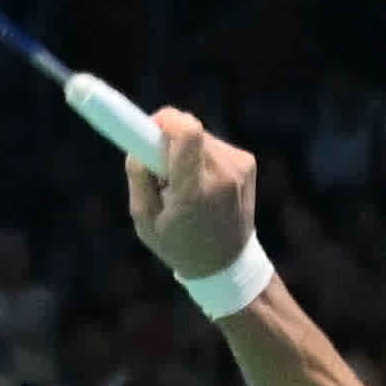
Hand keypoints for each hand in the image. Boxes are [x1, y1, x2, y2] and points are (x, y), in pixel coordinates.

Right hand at [125, 109, 262, 282]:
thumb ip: (139, 177)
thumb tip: (138, 143)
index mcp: (195, 191)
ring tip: (181, 183)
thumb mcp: (145, 219)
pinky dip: (199, 157)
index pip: (186, 133)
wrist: (226, 264)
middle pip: (189, 129)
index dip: (164, 121)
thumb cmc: (177, 244)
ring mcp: (240, 167)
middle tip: (157, 166)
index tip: (146, 124)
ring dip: (184, 150)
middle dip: (167, 139)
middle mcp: (223, 175)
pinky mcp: (247, 162)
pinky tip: (200, 183)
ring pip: (200, 136)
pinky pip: (212, 145)